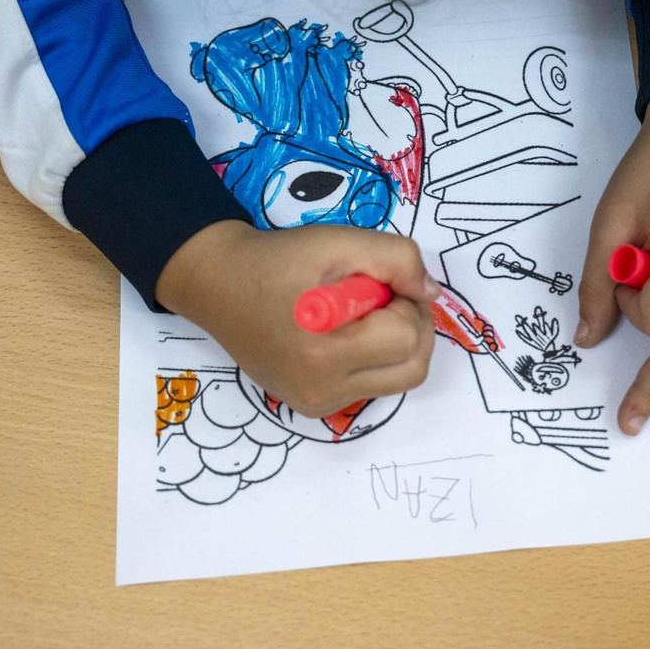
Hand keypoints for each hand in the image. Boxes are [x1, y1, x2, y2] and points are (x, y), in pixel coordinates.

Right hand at [157, 220, 441, 418]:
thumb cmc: (276, 260)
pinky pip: (372, 386)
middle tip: (383, 294)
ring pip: (399, 380)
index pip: (406, 336)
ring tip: (364, 312)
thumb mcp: (338, 242)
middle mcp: (320, 390)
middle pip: (413, 367)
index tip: (380, 279)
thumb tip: (431, 293)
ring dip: (398, 343)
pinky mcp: (313, 406)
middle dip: (411, 324)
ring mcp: (316, 404)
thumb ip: (396, 259)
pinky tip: (348, 332)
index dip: (405, 300)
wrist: (218, 284)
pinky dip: (376, 358)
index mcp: (322, 352)